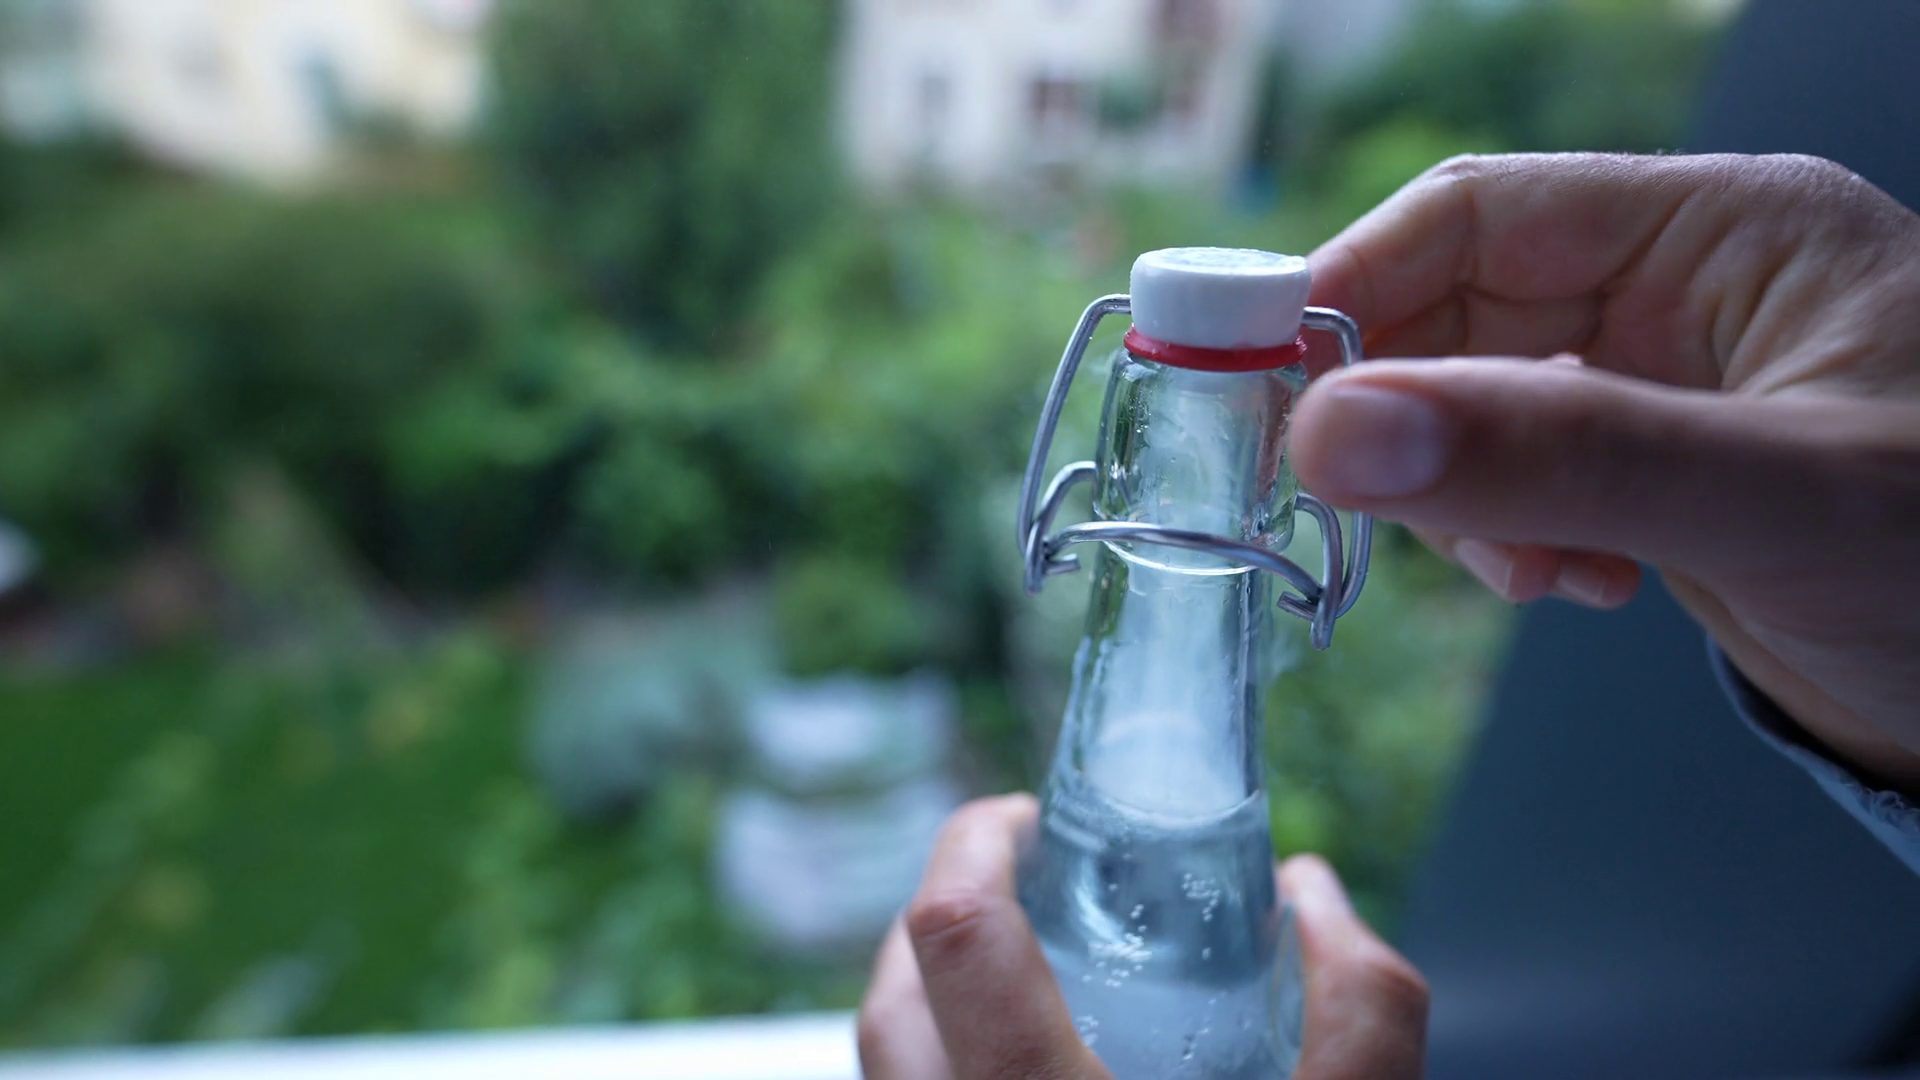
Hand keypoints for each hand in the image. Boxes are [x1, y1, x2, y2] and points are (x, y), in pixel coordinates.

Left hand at [857, 795, 1427, 1079]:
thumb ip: (1363, 1014)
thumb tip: (1315, 893)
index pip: (952, 933)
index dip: (972, 842)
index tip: (1022, 817)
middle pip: (888, 999)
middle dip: (939, 915)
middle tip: (1022, 890)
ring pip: (887, 1065)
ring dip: (933, 996)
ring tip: (1024, 970)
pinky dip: (948, 1063)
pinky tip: (1030, 1061)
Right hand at [1288, 153, 1919, 788]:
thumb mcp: (1777, 499)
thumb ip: (1562, 457)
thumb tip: (1335, 431)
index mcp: (1725, 228)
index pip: (1474, 216)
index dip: (1349, 289)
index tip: (1258, 388)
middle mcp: (1681, 289)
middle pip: (1453, 311)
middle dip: (1401, 414)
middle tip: (1358, 506)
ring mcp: (1661, 382)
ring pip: (1469, 405)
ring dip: (1456, 495)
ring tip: (1536, 572)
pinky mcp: (1649, 469)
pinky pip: (1513, 478)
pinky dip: (1504, 536)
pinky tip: (1575, 585)